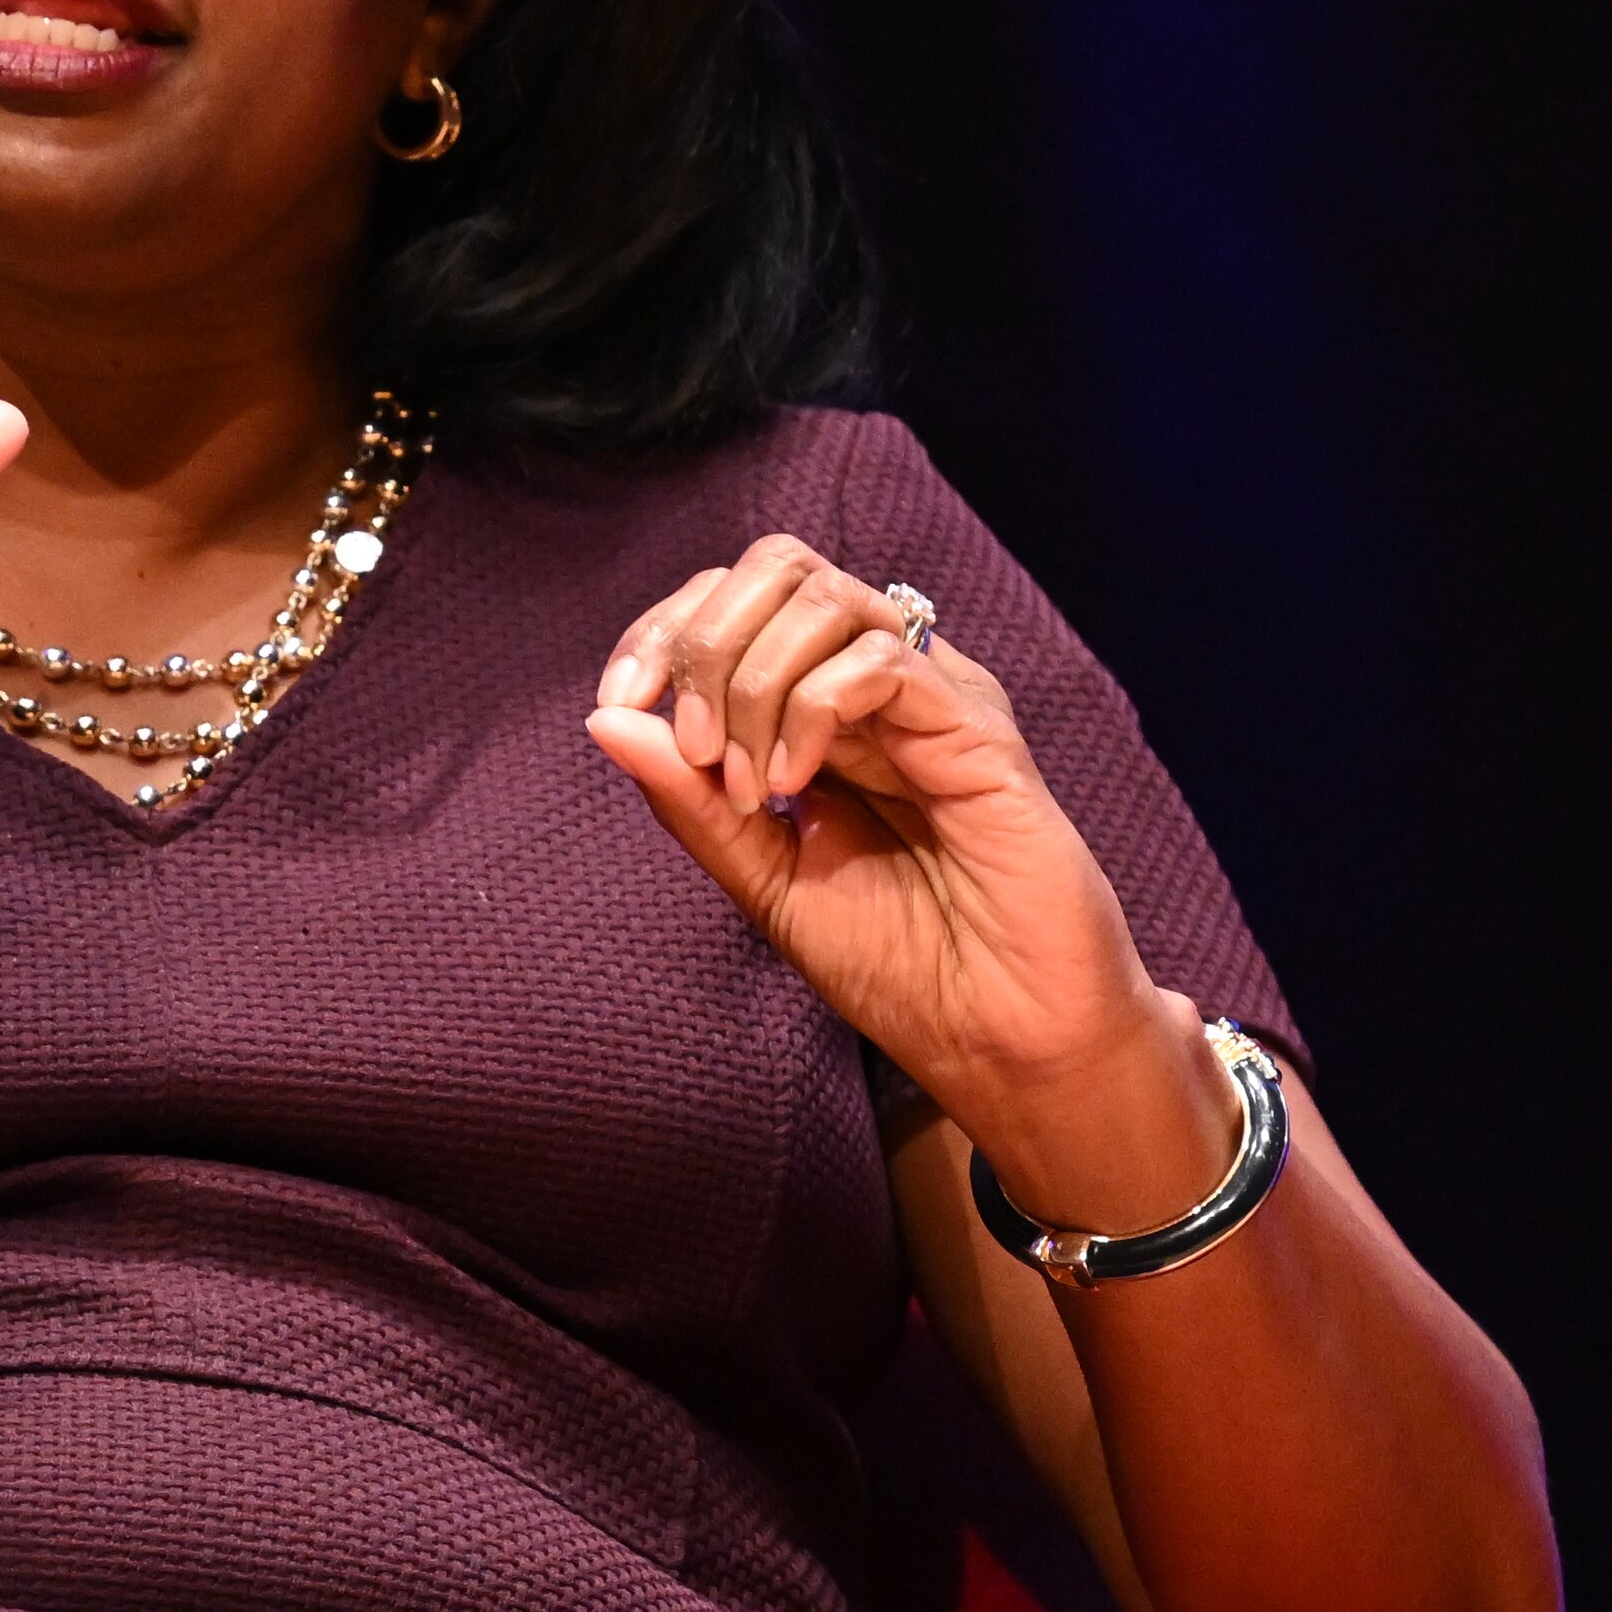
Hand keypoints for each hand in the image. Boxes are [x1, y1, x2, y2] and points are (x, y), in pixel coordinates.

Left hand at [588, 538, 1201, 1195]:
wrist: (1006, 1045)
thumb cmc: (906, 971)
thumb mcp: (766, 882)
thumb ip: (692, 803)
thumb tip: (605, 720)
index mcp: (828, 711)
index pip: (736, 601)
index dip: (665, 632)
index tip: (619, 704)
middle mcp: (882, 685)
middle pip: (777, 566)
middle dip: (703, 639)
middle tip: (698, 748)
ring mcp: (934, 698)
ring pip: (823, 596)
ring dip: (752, 679)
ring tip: (750, 784)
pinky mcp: (978, 726)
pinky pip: (879, 659)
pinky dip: (810, 706)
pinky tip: (795, 786)